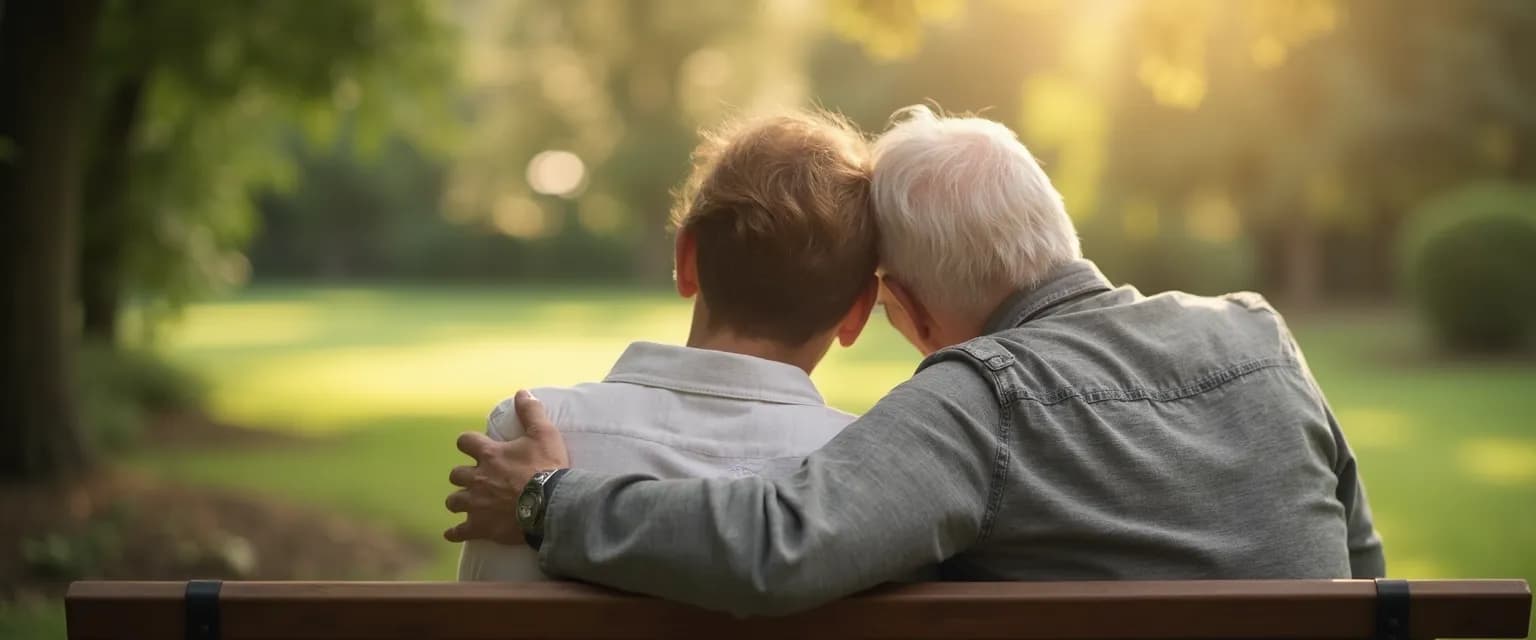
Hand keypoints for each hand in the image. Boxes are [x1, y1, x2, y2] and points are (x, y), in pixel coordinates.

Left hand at [443, 390, 569, 543]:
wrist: (551, 506)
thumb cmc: (548, 469)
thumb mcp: (544, 434)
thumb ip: (531, 412)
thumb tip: (522, 392)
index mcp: (489, 455)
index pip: (464, 442)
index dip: (468, 443)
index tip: (473, 447)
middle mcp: (477, 478)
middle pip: (456, 474)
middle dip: (463, 476)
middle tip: (475, 479)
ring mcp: (476, 504)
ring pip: (454, 502)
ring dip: (459, 501)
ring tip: (467, 504)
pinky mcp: (480, 527)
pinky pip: (458, 532)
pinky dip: (455, 533)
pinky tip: (453, 533)